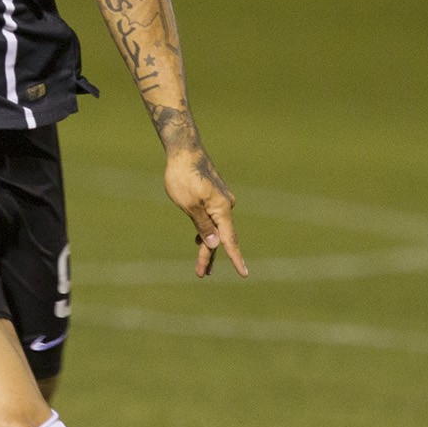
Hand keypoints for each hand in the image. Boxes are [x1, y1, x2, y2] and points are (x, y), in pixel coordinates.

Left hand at [164, 147, 247, 277]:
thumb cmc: (183, 177)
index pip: (229, 240)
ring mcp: (220, 200)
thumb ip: (203, 225)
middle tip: (201, 274)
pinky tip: (201, 240)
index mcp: (221, 210)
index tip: (244, 274)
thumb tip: (214, 244)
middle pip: (220, 237)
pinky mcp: (214, 196)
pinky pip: (212, 218)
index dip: (235, 258)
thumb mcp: (189, 205)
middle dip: (209, 256)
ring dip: (208, 245)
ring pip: (216, 228)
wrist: (184, 151)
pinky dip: (207, 230)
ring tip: (203, 266)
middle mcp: (225, 206)